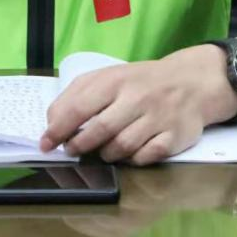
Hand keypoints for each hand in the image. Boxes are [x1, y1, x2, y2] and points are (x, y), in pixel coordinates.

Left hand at [40, 45, 236, 165]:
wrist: (190, 82)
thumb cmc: (139, 82)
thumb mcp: (108, 77)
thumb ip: (78, 94)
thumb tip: (52, 121)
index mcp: (116, 80)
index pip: (79, 107)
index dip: (58, 129)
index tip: (46, 144)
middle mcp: (137, 98)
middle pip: (100, 130)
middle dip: (80, 145)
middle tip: (72, 150)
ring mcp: (158, 118)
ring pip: (122, 147)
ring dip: (106, 154)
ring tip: (102, 150)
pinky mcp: (174, 136)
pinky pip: (146, 157)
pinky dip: (132, 160)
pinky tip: (129, 153)